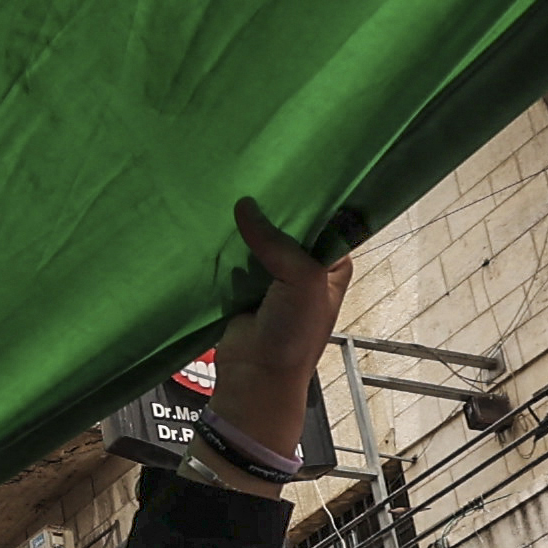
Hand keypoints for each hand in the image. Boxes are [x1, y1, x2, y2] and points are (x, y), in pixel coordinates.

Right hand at [209, 197, 353, 482]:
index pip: (326, 222)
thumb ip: (277, 242)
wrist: (255, 377)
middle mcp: (305, 267)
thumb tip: (244, 206)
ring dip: (247, 226)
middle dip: (273, 210)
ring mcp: (273, 277)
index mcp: (332, 265)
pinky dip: (227, 245)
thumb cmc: (294, 333)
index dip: (311, 200)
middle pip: (290, 228)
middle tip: (253, 174)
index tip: (290, 171)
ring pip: (260, 241)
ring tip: (230, 189)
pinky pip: (236, 258)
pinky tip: (215, 220)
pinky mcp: (243, 287)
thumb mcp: (301, 281)